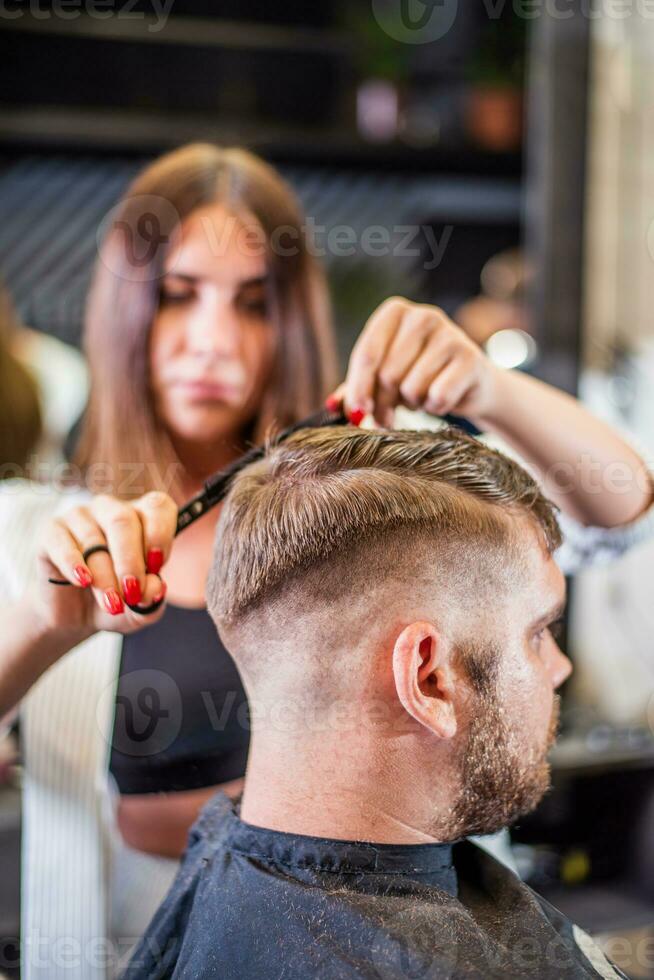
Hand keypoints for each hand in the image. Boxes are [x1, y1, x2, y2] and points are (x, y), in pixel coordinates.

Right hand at [30, 491, 177, 642]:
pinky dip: (74, 564)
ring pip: (94, 539)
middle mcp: (111, 509)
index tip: (157, 565)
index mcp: (142, 517)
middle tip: (132, 594)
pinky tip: (83, 581)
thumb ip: (153, 598)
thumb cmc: (116, 600)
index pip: (157, 506)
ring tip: (111, 604)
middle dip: (130, 561)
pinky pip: (62, 542)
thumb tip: (155, 586)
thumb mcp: (141, 608)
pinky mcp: (51, 532)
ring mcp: (79, 516)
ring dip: (104, 576)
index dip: (160, 533)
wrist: (74, 616)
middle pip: (123, 520)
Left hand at [332, 297, 498, 426]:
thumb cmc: (419, 376)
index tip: (358, 414)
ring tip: (420, 396)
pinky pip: (438, 396)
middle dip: (384, 403)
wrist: (471, 382)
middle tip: (388, 414)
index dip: (358, 389)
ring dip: (412, 404)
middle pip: (387, 374)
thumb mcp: (383, 377)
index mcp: (395, 312)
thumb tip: (334, 406)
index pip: (367, 354)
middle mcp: (423, 315)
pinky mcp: (470, 358)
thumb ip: (356, 388)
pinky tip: (442, 399)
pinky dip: (436, 408)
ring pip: (411, 388)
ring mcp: (450, 334)